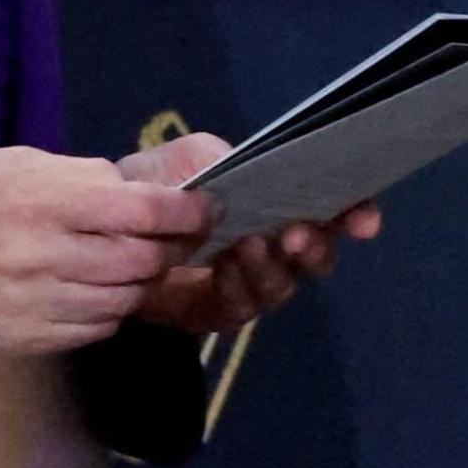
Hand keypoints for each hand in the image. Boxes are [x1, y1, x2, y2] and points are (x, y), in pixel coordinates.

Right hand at [0, 145, 222, 355]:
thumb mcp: (23, 164)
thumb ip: (85, 179)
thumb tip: (140, 193)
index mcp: (44, 201)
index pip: (144, 210)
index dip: (186, 211)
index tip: (205, 208)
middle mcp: (39, 254)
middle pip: (141, 260)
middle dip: (169, 249)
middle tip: (176, 238)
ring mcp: (29, 301)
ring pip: (121, 299)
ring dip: (140, 282)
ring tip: (136, 263)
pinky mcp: (20, 335)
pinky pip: (91, 328)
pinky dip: (107, 310)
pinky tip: (96, 290)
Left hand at [117, 131, 383, 335]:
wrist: (102, 226)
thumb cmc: (156, 185)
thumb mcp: (189, 158)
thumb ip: (224, 159)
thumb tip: (253, 173)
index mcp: (277, 201)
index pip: (330, 209)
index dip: (354, 214)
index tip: (364, 220)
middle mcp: (273, 244)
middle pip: (318, 255)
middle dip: (315, 246)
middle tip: (295, 234)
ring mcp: (248, 280)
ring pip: (283, 285)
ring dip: (272, 267)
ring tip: (249, 245)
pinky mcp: (217, 310)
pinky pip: (242, 308)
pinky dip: (238, 288)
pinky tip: (223, 270)